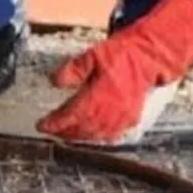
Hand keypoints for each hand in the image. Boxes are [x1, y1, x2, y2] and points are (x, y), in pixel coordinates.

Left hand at [37, 0, 192, 142]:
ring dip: (78, 137)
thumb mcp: (93, 55)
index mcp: (103, 93)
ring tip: (64, 134)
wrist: (151, 57)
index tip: (41, 125)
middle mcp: (114, 109)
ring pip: (97, 134)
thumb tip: (53, 81)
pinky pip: (112, 136)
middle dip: (64, 131)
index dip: (56, 122)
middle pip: (83, 128)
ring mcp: (126, 117)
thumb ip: (73, 69)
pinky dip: (97, 138)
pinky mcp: (134, 120)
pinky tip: (88, 136)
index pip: (74, 114)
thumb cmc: (122, 54)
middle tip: (50, 131)